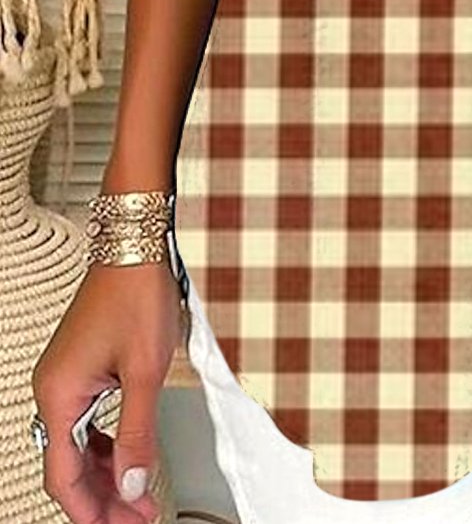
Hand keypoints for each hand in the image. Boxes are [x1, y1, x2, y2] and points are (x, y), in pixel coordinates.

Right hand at [31, 259, 187, 523]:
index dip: (92, 511)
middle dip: (103, 498)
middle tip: (137, 518)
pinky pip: (86, 423)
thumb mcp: (145, 371)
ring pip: (78, 447)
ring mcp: (65, 379)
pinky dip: (107, 446)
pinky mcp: (81, 368)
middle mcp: (54, 390)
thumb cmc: (136, 294)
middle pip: (69, 466)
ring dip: (107, 475)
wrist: (136, 247)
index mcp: (59, 395)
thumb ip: (138, 433)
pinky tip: (128, 459)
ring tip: (138, 496)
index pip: (63, 476)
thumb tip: (135, 484)